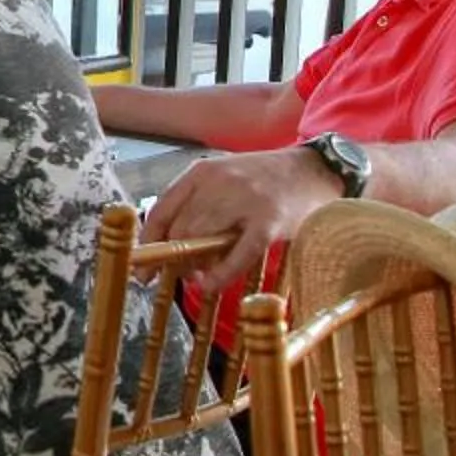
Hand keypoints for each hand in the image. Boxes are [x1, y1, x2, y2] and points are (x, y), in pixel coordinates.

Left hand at [145, 146, 343, 292]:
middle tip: (175, 275)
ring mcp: (245, 200)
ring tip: (198, 276)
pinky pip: (237, 255)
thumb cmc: (263, 182)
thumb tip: (164, 247)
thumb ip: (196, 205)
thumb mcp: (223, 181)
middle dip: (172, 258)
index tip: (140, 267)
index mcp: (202, 172)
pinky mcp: (269, 221)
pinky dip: (220, 275)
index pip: (161, 210)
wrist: (315, 170)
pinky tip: (211, 284)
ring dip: (194, 267)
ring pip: (203, 241)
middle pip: (180, 229)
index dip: (147, 243)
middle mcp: (220, 182)